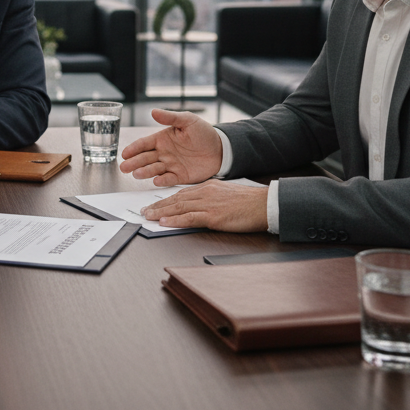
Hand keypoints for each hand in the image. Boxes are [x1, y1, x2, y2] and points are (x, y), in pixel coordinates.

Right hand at [119, 108, 223, 186]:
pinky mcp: (180, 176)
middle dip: (133, 163)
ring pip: (154, 169)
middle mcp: (163, 153)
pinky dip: (162, 180)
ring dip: (145, 172)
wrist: (221, 148)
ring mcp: (170, 165)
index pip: (144, 144)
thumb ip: (170, 117)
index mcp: (162, 139)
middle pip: (145, 158)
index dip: (133, 149)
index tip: (125, 153)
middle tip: (124, 167)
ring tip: (136, 174)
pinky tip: (155, 180)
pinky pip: (169, 179)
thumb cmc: (203, 132)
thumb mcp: (187, 120)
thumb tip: (153, 111)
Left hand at [140, 180, 268, 232]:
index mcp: (208, 187)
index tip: (155, 204)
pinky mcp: (213, 215)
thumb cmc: (249, 202)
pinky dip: (174, 220)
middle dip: (158, 206)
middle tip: (144, 211)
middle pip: (176, 199)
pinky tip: (164, 222)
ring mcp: (208, 204)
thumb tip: (200, 209)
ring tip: (148, 217)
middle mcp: (205, 192)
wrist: (264, 204)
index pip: (182, 193)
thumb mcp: (227, 195)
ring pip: (178, 207)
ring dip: (161, 213)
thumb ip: (212, 199)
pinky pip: (188, 217)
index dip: (166, 199)